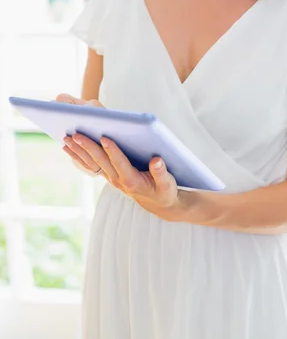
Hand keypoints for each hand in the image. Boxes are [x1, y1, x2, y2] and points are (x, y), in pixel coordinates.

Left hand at [56, 94, 181, 220]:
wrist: (158, 204)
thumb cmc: (164, 191)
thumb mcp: (167, 184)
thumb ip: (161, 172)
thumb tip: (157, 160)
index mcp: (132, 180)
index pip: (119, 162)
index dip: (112, 150)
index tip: (104, 137)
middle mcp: (118, 180)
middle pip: (100, 161)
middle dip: (88, 147)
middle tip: (76, 135)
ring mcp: (112, 178)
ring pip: (92, 163)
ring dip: (79, 151)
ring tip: (66, 139)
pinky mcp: (110, 175)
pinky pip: (92, 165)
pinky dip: (80, 157)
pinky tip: (70, 148)